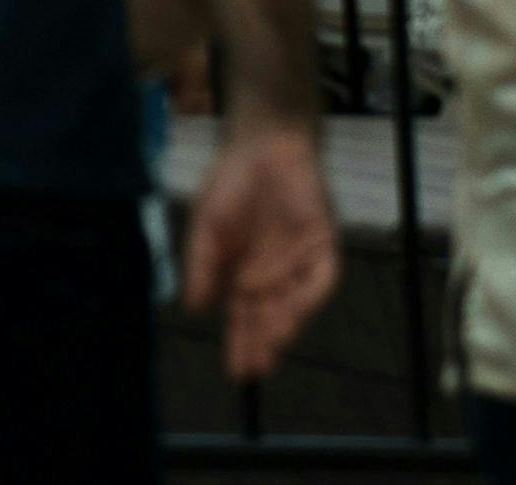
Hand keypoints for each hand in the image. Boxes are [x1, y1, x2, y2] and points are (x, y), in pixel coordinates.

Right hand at [187, 121, 337, 386]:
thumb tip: (193, 307)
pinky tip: (293, 310)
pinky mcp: (323, 245)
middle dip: (262, 342)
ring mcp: (300, 261)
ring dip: (284, 324)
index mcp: (244, 271)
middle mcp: (274, 273)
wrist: (262, 143)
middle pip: (269, 316)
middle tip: (254, 367)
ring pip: (295, 302)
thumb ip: (202, 265)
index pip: (243, 316)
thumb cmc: (231, 181)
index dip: (241, 343)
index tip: (236, 372)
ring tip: (270, 344)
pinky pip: (321, 278)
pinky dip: (307, 294)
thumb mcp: (207, 227)